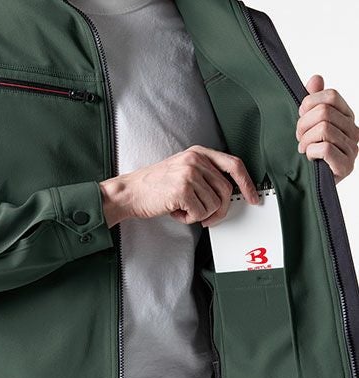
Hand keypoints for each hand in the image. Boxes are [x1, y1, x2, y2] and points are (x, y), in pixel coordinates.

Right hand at [99, 145, 258, 228]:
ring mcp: (189, 173)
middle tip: (206, 218)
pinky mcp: (183, 190)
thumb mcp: (182, 170)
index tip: (253, 197)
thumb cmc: (154, 185)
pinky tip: (176, 211)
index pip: (233, 165)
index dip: (247, 183)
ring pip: (214, 205)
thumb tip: (228, 195)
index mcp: (198, 153)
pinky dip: (189, 219)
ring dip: (200, 215)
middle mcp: (195, 160)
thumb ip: (205, 175)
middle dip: (219, 210)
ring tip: (182, 209)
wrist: (130, 192)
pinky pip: (200, 214)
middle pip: (225, 190)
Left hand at [297, 74, 358, 183]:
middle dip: (302, 126)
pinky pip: (325, 148)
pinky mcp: (346, 166)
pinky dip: (311, 152)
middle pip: (323, 112)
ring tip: (303, 149)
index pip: (330, 96)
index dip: (309, 104)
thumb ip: (313, 101)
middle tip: (299, 138)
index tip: (301, 116)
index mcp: (346, 117)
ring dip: (305, 141)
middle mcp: (353, 131)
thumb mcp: (308, 124)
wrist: (311, 183)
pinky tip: (309, 158)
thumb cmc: (310, 153)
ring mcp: (352, 149)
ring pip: (323, 129)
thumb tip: (316, 78)